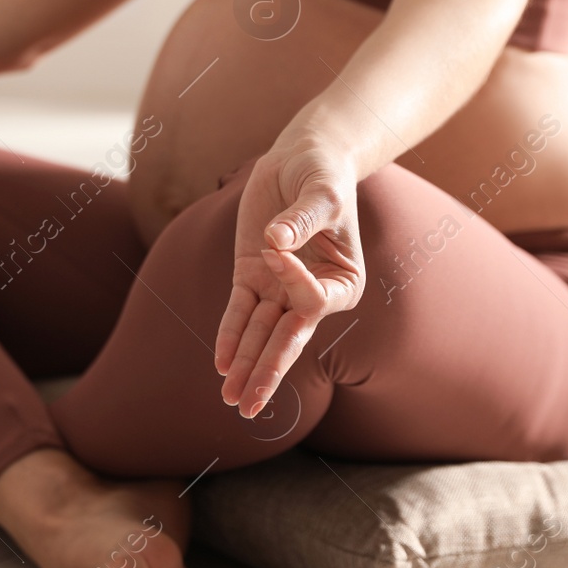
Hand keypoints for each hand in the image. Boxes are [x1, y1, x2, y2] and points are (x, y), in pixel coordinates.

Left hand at [215, 135, 364, 416]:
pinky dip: (229, 336)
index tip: (277, 241)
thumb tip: (275, 241)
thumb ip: (303, 218)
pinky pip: (239, 313)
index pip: (313, 300)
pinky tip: (222, 365)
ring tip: (233, 401)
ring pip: (260, 334)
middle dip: (266, 373)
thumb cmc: (323, 175)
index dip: (291, 278)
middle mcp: (313, 293)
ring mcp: (279, 287)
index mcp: (344, 282)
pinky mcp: (252, 275)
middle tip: (250, 409)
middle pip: (287, 339)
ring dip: (244, 366)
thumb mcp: (322, 193)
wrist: (303, 159)